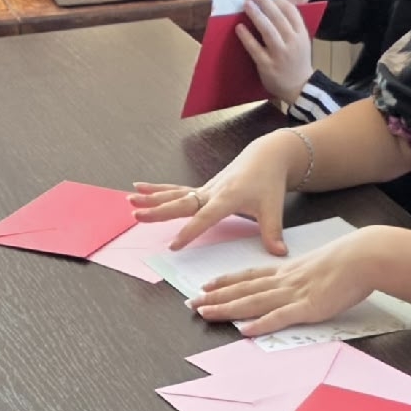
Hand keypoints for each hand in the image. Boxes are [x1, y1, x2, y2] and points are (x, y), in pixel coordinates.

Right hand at [129, 131, 304, 254]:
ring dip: (152, 197)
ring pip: (174, 194)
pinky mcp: (202, 188)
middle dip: (158, 211)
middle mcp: (211, 192)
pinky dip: (158, 189)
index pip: (205, 218)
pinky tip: (140, 187)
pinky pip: (177, 190)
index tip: (174, 245)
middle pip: (180, 203)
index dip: (190, 231)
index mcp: (227, 198)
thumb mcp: (273, 207)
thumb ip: (272, 232)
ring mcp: (204, 189)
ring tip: (130, 200)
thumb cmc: (269, 181)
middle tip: (138, 214)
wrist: (266, 156)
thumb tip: (279, 254)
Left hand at [189, 223, 397, 335]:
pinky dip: (260, 324)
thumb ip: (305, 275)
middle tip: (191, 303)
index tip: (206, 285)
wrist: (365, 256)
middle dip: (215, 297)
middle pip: (243, 289)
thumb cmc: (349, 260)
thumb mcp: (320, 265)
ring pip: (253, 302)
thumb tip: (300, 282)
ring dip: (227, 308)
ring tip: (205, 313)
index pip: (249, 276)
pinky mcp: (308, 307)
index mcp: (287, 271)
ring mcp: (294, 294)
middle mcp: (284, 281)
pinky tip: (244, 330)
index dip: (226, 281)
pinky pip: (279, 317)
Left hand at [239, 0, 316, 103]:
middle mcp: (292, 42)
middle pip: (278, 17)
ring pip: (267, 30)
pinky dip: (247, 37)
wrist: (300, 88)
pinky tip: (239, 28)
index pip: (292, 11)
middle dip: (264, 1)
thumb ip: (292, 28)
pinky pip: (255, 48)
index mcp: (301, 34)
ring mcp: (279, 54)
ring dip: (256, 14)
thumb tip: (274, 8)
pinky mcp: (267, 65)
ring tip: (246, 4)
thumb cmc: (298, 62)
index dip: (279, 1)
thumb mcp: (302, 43)